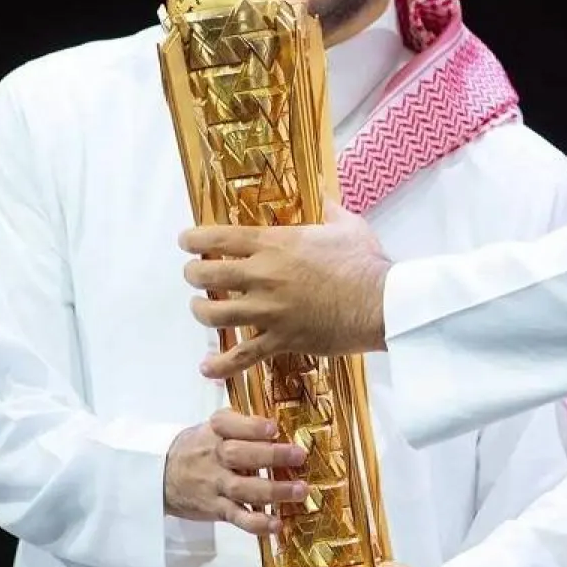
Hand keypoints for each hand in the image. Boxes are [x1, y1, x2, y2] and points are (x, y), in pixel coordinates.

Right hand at [162, 408, 309, 535]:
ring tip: (300, 490)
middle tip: (299, 456)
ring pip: (244, 488)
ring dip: (274, 491)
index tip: (273, 428)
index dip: (252, 426)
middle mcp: (215, 456)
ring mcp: (215, 485)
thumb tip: (281, 423)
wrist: (162, 476)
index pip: (230, 424)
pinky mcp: (217, 509)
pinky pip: (237, 517)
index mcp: (215, 430)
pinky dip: (257, 523)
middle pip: (240, 455)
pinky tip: (277, 524)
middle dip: (271, 456)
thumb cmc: (199, 446)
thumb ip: (242, 423)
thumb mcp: (213, 426)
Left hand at [181, 199, 390, 379]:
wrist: (381, 302)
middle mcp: (264, 276)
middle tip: (195, 274)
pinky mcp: (281, 339)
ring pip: (215, 315)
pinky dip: (221, 365)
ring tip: (202, 309)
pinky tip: (207, 368)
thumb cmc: (365, 261)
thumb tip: (326, 198)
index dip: (194, 239)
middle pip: (207, 275)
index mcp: (275, 244)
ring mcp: (270, 310)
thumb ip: (330, 210)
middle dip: (193, 273)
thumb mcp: (348, 225)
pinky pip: (242, 356)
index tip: (185, 241)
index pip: (220, 238)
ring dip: (202, 311)